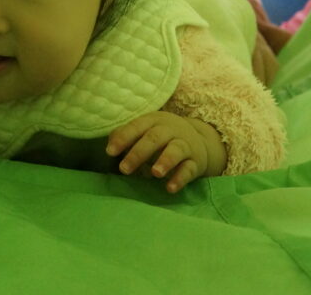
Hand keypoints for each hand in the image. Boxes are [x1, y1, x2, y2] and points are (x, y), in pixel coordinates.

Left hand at [107, 112, 227, 192]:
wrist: (200, 140)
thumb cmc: (162, 137)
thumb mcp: (145, 131)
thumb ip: (127, 136)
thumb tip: (110, 146)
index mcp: (154, 121)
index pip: (137, 127)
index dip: (123, 138)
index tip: (110, 152)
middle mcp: (170, 130)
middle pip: (155, 138)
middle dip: (138, 153)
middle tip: (124, 169)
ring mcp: (185, 145)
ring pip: (176, 150)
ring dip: (165, 161)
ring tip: (154, 173)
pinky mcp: (196, 162)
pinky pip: (189, 169)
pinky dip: (180, 179)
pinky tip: (170, 188)